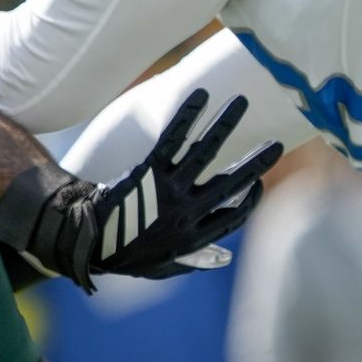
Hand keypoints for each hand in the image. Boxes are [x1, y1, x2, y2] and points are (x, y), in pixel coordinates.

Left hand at [0, 88, 281, 291]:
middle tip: (278, 144)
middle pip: (231, 183)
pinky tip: (201, 94)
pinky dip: (188, 115)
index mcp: (193, 237)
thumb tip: (223, 256)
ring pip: (206, 153)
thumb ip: (193, 261)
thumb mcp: (162, 267)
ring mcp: (169, 189)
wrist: (84, 241)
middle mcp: (188, 212)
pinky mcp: (148, 169)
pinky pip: (174, 138)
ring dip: (226, 124)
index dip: (248, 201)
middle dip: (256, 162)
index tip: (260, 185)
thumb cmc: (121, 253)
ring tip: (241, 101)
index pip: (232, 217)